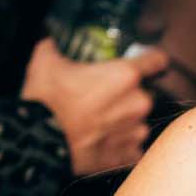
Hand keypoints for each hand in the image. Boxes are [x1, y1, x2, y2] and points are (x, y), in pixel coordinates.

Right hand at [22, 39, 168, 177]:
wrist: (39, 140)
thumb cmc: (46, 100)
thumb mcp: (45, 60)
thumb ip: (55, 46)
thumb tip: (49, 41)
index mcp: (126, 75)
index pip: (157, 61)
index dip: (150, 61)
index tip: (146, 64)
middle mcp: (139, 102)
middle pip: (145, 94)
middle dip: (128, 95)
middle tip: (103, 98)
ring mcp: (136, 131)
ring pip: (139, 121)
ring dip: (125, 121)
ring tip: (99, 123)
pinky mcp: (129, 155)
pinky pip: (132, 148)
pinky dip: (122, 146)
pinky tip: (103, 142)